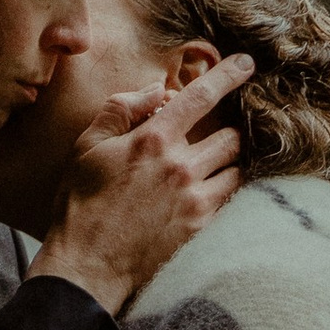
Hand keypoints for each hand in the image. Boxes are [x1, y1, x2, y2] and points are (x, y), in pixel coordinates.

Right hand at [28, 53, 251, 315]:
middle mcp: (181, 166)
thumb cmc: (82, 203)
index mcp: (153, 139)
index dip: (229, 75)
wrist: (87, 265)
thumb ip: (122, 109)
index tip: (247, 64)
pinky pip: (232, 199)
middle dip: (227, 129)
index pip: (202, 95)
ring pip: (237, 167)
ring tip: (214, 165)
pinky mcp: (202, 228)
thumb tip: (156, 90)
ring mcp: (196, 199)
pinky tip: (212, 192)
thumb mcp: (88, 145)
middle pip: (231, 135)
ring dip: (230, 161)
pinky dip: (228, 189)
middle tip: (215, 134)